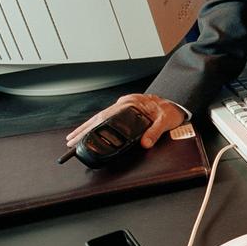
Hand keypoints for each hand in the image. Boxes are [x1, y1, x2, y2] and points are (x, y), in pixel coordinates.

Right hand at [66, 94, 185, 151]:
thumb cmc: (170, 110)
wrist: (176, 102)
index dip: (90, 127)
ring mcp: (124, 105)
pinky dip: (97, 124)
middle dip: (83, 130)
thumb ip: (155, 132)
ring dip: (87, 127)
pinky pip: (107, 117)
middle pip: (98, 117)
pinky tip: (90, 131)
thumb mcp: (165, 121)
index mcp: (130, 104)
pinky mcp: (125, 109)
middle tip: (70, 141)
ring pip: (101, 117)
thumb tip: (145, 143)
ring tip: (74, 137)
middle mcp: (124, 103)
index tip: (79, 136)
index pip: (104, 117)